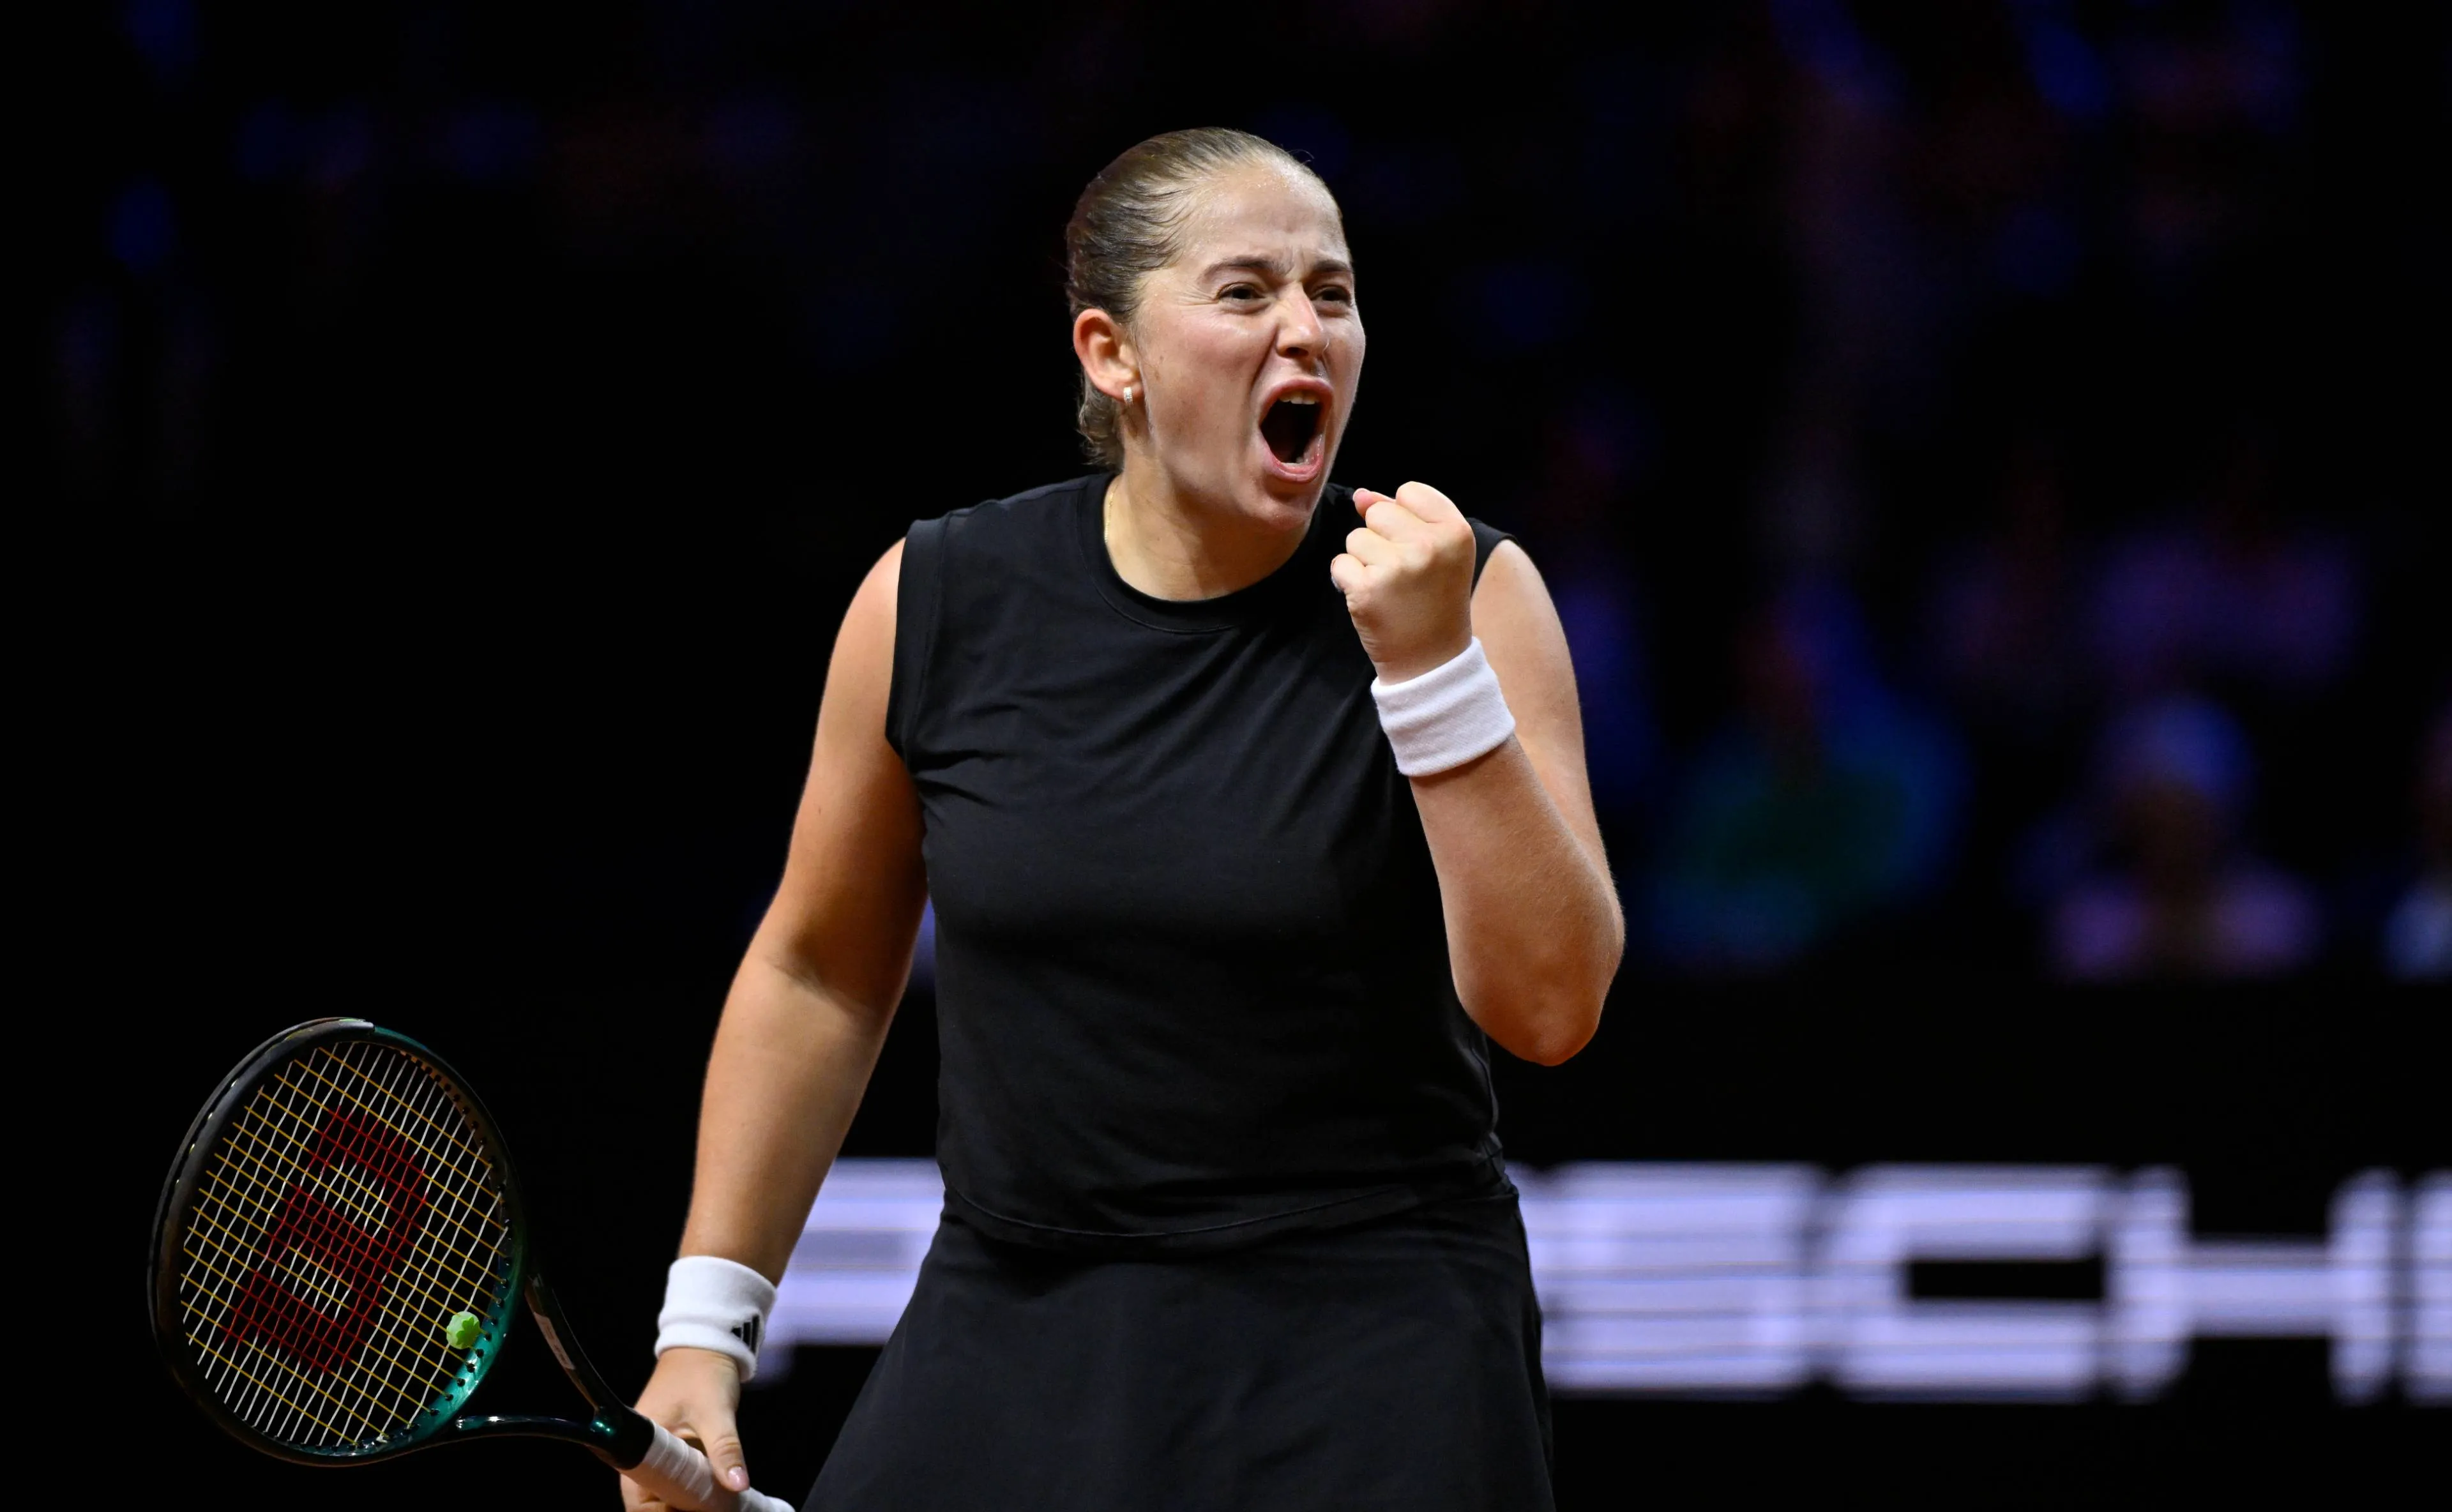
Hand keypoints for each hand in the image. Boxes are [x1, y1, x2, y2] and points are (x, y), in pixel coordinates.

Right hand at [622, 1347, 747, 1509]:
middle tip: (707, 1511)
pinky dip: (692, 1491)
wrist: (706, 1344)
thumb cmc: (704, 1372)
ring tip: (713, 1507)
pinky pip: (676, 1481)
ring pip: (664, 1493)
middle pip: (650, 1501)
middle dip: (676, 1511)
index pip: (637, 1500)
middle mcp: (641, 1453)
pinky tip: (712, 1499)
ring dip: (685, 1503)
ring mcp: (656, 1453)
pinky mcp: (672, 1451)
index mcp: (638, 1444)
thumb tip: (738, 1485)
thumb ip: (725, 1450)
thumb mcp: (717, 1412)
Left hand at [1331, 483, 1477, 682]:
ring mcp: (1397, 566)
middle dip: (1381, 539)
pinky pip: (1339, 564)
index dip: (1404, 517)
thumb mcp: (1438, 553)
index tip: (1416, 547)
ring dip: (1363, 561)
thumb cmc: (1434, 602)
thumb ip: (1404, 516)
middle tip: (1402, 574)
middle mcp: (1429, 545)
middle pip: (1378, 512)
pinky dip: (1348, 582)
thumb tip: (1361, 495)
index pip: (1410, 492)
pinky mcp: (1367, 588)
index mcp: (1456, 531)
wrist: (1432, 661)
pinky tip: (1371, 600)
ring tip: (1388, 588)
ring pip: (1355, 538)